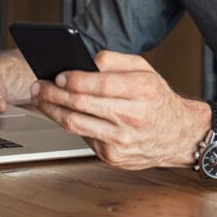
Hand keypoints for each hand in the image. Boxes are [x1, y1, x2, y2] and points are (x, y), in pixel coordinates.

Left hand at [30, 50, 209, 169]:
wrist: (177, 134)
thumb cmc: (157, 98)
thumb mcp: (144, 69)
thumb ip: (116, 60)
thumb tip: (88, 60)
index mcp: (142, 90)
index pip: (100, 84)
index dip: (74, 79)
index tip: (58, 74)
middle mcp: (133, 117)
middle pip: (82, 104)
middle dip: (53, 94)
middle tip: (38, 85)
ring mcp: (122, 141)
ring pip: (76, 124)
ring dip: (52, 110)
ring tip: (41, 98)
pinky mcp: (113, 157)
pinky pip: (82, 137)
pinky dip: (67, 123)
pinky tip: (58, 113)